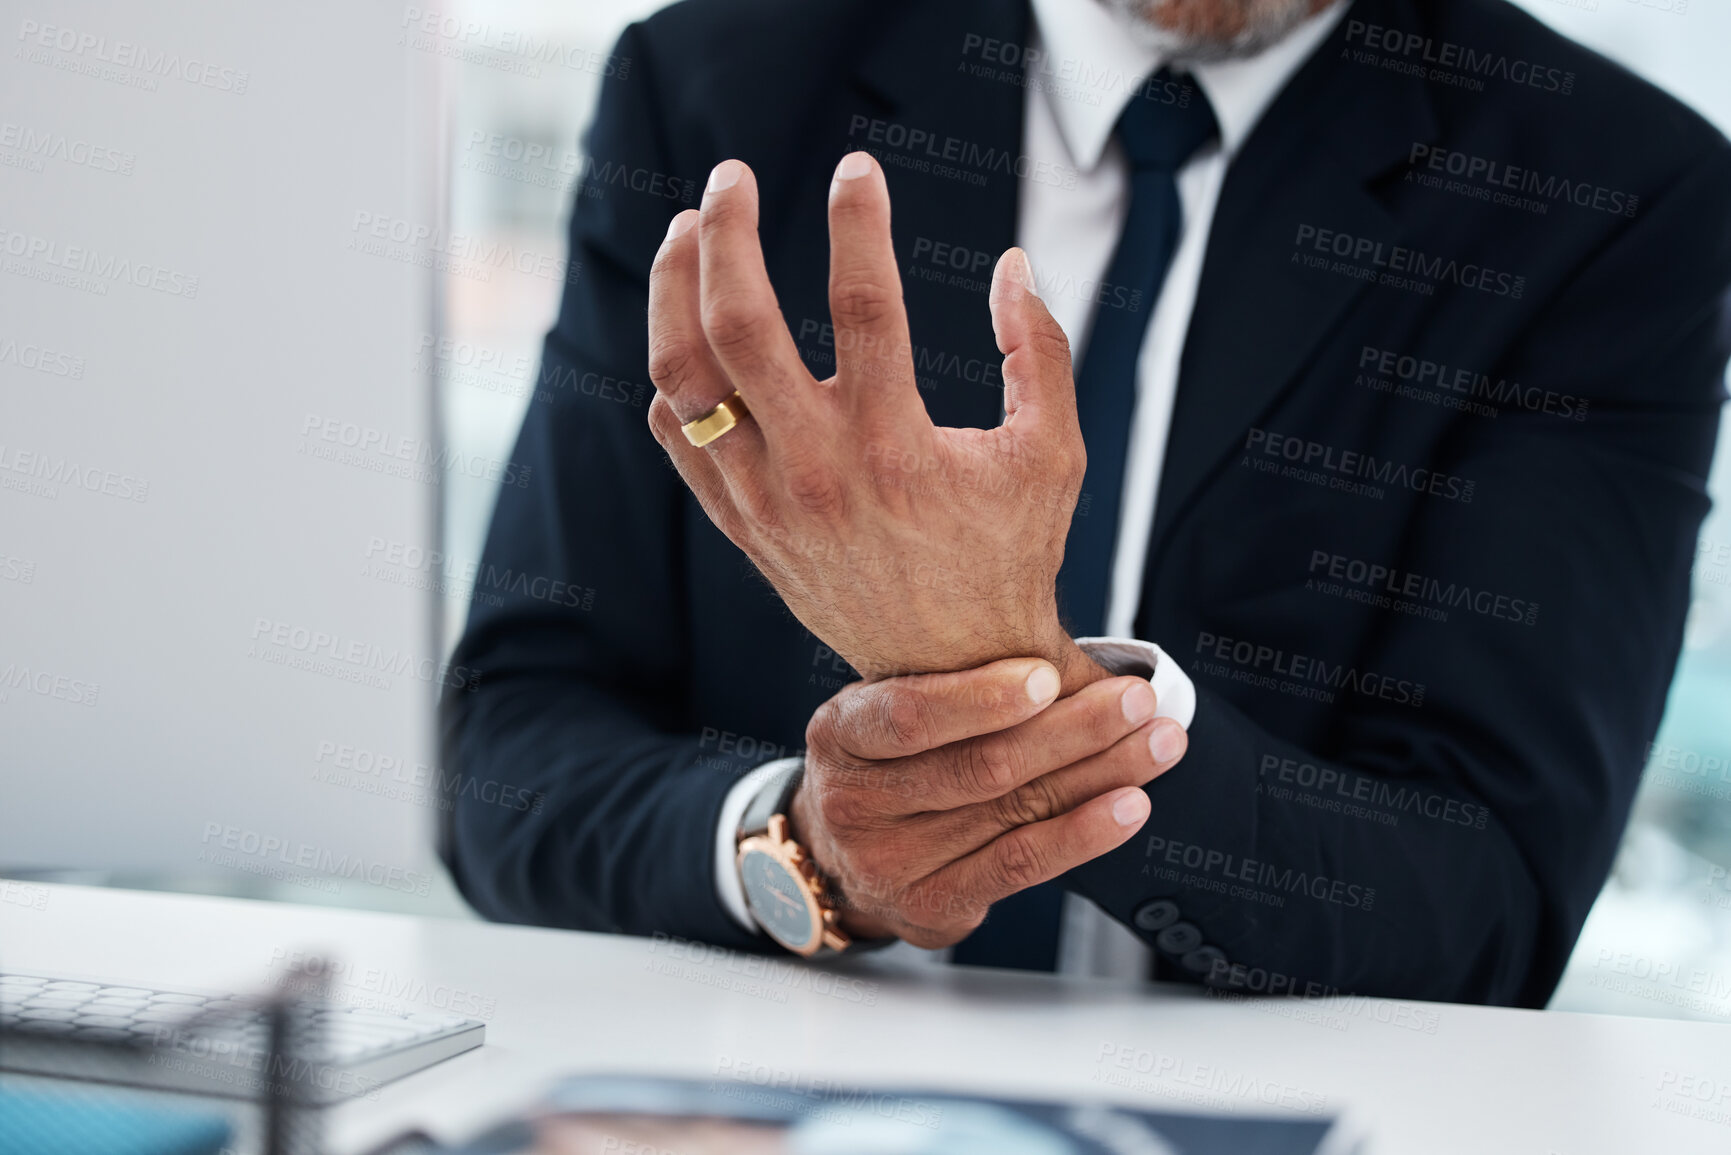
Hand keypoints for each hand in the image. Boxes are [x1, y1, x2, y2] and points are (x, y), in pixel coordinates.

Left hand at [646, 153, 1090, 684]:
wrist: (953, 670)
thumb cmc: (1010, 552)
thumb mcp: (1053, 454)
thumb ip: (1041, 353)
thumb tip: (1013, 263)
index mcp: (896, 447)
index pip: (863, 303)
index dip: (857, 220)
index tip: (858, 167)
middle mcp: (818, 471)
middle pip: (738, 326)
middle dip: (726, 233)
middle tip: (733, 176)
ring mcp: (767, 501)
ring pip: (684, 379)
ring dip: (672, 291)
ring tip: (690, 231)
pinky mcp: (742, 526)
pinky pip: (678, 440)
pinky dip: (673, 383)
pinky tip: (691, 337)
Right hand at [790, 657, 1188, 946]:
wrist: (838, 853)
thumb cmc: (884, 759)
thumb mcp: (887, 704)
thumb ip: (952, 682)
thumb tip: (1068, 655)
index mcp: (841, 733)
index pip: (910, 716)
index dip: (981, 699)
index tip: (1050, 676)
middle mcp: (856, 802)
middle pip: (981, 767)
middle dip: (1073, 730)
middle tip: (1137, 700)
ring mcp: (891, 863)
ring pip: (1015, 812)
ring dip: (1100, 774)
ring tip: (1156, 742)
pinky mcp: (933, 906)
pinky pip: (1020, 866)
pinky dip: (1083, 833)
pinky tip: (1129, 805)